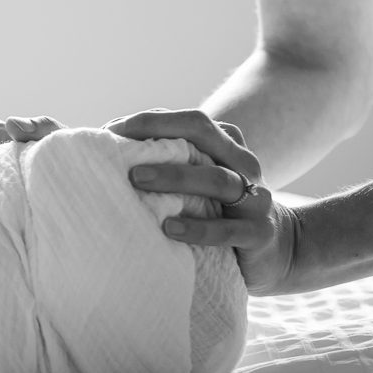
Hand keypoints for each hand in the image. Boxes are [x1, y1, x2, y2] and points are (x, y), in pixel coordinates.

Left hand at [104, 108, 300, 293]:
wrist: (272, 251)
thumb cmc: (216, 211)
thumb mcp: (195, 181)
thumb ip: (162, 162)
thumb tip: (100, 144)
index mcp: (226, 145)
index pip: (190, 121)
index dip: (150, 121)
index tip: (110, 132)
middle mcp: (243, 164)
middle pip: (205, 136)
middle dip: (160, 138)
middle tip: (121, 153)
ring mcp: (255, 198)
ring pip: (218, 180)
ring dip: (176, 177)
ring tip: (137, 181)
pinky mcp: (259, 233)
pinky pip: (228, 228)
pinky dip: (198, 228)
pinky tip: (169, 229)